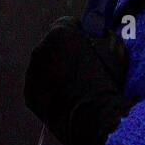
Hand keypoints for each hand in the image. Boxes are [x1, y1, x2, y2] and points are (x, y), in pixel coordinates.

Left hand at [24, 16, 132, 144]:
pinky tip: (68, 99)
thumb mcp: (115, 48)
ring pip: (46, 66)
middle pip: (54, 45)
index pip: (68, 23)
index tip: (88, 44)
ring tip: (78, 88)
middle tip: (85, 68)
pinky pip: (41, 87)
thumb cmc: (107, 82)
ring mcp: (32, 73)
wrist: (95, 120)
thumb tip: (98, 30)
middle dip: (67, 53)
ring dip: (58, 72)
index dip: (80, 34)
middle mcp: (40, 49)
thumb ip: (102, 34)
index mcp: (60, 33)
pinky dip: (51, 91)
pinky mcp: (29, 95)